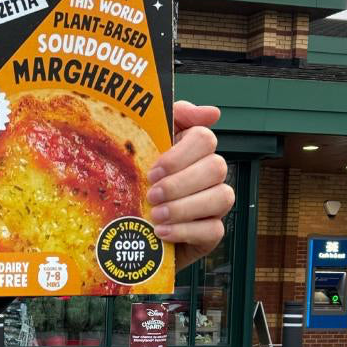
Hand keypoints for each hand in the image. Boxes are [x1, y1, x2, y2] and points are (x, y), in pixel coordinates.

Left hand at [147, 102, 234, 270]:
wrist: (125, 225)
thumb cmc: (135, 180)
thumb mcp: (142, 143)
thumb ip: (172, 117)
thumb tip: (212, 112)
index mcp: (192, 149)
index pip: (204, 139)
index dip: (180, 155)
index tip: (154, 171)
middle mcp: (209, 174)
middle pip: (216, 168)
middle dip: (181, 183)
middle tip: (152, 195)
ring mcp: (214, 204)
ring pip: (222, 197)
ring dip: (185, 207)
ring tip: (156, 215)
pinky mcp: (210, 233)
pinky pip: (214, 231)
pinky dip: (186, 231)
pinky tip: (162, 232)